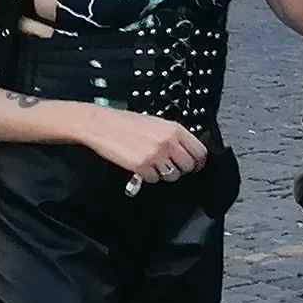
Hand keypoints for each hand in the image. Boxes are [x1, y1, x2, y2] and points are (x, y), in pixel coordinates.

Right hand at [80, 108, 209, 185]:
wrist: (102, 125)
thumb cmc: (126, 123)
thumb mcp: (157, 123)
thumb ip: (174, 136)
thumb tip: (186, 150)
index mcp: (174, 129)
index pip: (199, 151)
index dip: (198, 162)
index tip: (196, 166)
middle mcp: (168, 142)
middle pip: (188, 166)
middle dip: (182, 169)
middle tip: (173, 167)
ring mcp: (156, 155)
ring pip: (173, 175)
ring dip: (165, 174)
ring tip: (155, 166)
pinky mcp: (142, 166)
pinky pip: (154, 179)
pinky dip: (150, 176)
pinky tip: (143, 167)